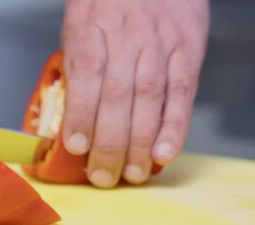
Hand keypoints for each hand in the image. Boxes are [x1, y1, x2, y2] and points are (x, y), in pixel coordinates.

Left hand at [61, 0, 209, 187]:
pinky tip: (164, 153)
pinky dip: (174, 126)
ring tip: (130, 175)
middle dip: (109, 143)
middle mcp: (127, 37)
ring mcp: (160, 44)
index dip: (82, 115)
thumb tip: (66, 117)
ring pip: (150, 100)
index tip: (77, 147)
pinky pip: (182, 92)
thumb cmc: (107, 2)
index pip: (87, 76)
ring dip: (139, 144)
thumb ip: (76, 65)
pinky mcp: (187, 49)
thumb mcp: (78, 23)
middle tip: (102, 177)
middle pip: (118, 97)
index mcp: (90, 28)